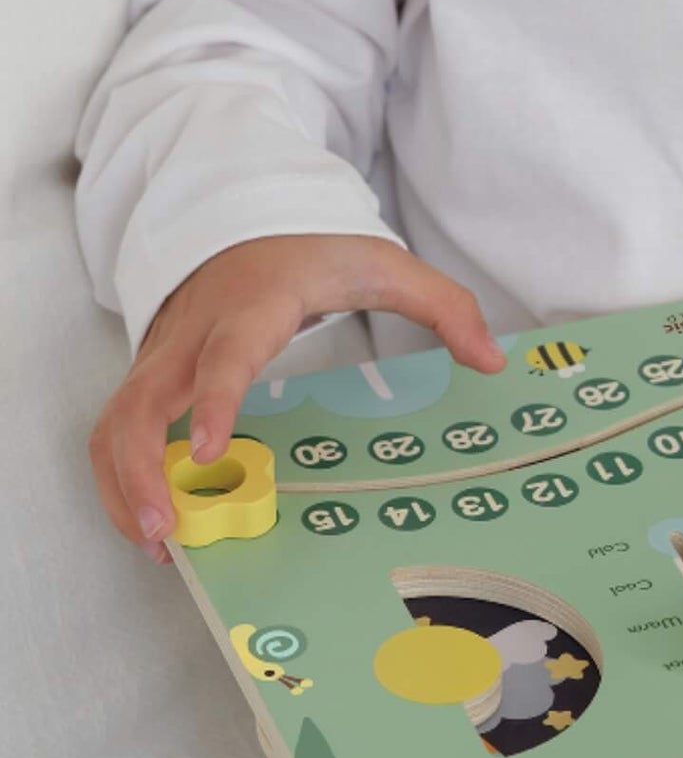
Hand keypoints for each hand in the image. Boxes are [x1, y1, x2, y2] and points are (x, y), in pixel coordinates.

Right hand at [88, 234, 504, 562]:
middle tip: (169, 531)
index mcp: (252, 307)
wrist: (245, 215)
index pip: (227, 357)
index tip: (213, 452)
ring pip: (116, 422)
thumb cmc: (314, 247)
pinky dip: (120, 476)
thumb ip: (444, 306)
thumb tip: (491, 359)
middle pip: (145, 403)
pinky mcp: (148, 373)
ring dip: (122, 485)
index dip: (218, 403)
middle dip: (143, 471)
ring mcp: (162, 354)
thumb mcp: (385, 264)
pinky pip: (117, 428)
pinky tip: (153, 517)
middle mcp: (194, 334)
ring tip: (158, 542)